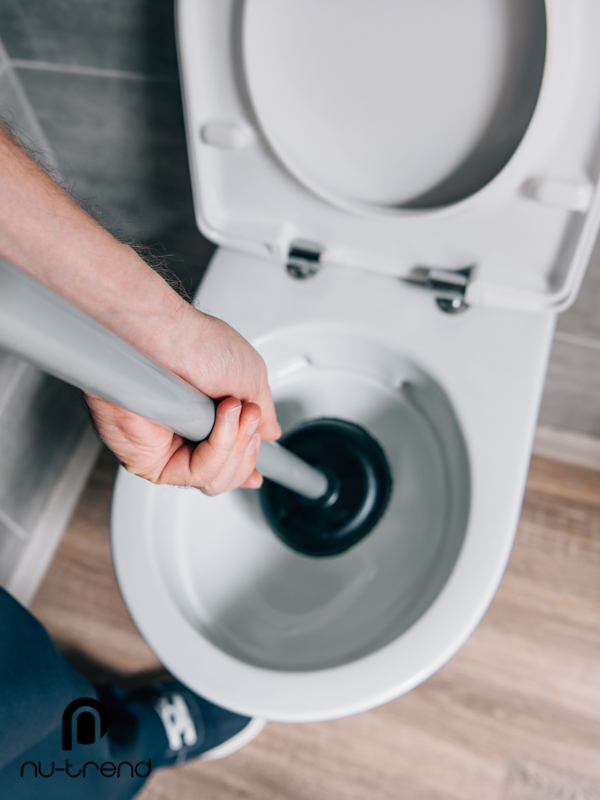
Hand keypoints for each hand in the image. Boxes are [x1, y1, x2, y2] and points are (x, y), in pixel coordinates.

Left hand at [85, 310, 280, 494]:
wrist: (168, 338)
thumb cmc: (198, 345)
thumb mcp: (250, 377)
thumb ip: (261, 412)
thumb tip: (270, 432)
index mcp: (205, 422)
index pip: (226, 461)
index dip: (244, 466)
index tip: (256, 473)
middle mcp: (183, 440)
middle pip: (227, 476)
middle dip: (248, 449)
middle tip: (249, 416)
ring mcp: (168, 452)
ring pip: (215, 480)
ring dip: (236, 446)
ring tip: (233, 411)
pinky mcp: (152, 462)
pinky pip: (196, 474)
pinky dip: (218, 449)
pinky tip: (219, 421)